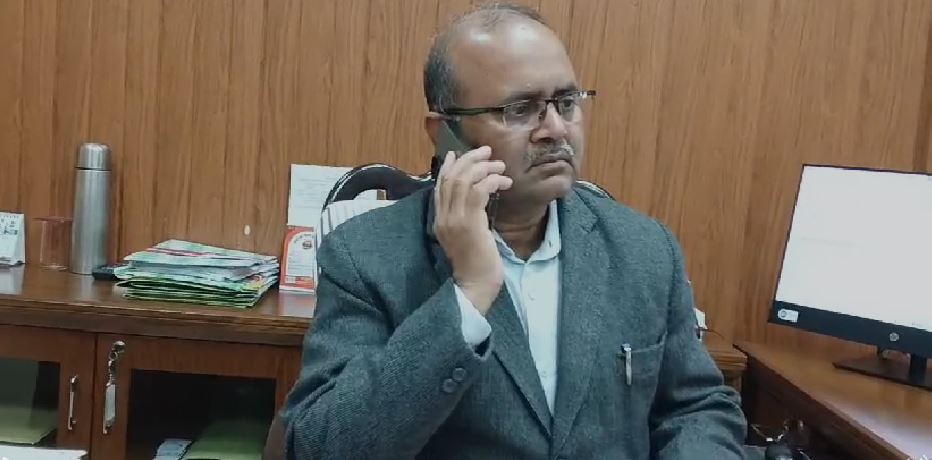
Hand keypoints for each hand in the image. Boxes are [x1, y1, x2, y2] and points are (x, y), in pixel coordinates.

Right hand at [433, 147, 512, 313]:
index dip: (449, 166)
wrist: (474, 286)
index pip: (440, 185)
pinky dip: (492, 180)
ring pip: (465, 180)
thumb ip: (466, 217)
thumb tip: (475, 198)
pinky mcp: (470, 223)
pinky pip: (479, 190)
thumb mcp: (467, 236)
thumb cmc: (476, 265)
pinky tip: (503, 182)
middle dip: (470, 159)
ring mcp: (454, 220)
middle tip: (487, 151)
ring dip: (484, 167)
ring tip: (500, 165)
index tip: (459, 153)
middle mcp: (443, 217)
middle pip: (452, 177)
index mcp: (439, 220)